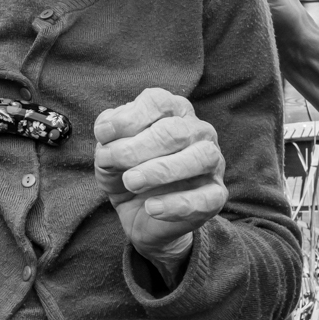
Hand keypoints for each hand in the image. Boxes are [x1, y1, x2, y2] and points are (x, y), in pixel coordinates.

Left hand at [93, 88, 226, 277]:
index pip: (159, 103)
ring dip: (161, 170)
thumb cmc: (128, 174)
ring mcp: (213, 162)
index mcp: (173, 111)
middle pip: (175, 130)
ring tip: (131, 182)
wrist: (141, 217)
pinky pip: (206, 198)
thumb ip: (107, 141)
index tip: (102, 135)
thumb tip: (108, 129)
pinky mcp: (216, 195)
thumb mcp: (108, 157)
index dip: (130, 117)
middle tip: (111, 162)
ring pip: (201, 157)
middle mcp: (198, 131)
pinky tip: (151, 207)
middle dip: (138, 147)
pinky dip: (177, 204)